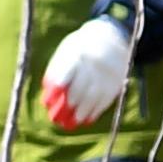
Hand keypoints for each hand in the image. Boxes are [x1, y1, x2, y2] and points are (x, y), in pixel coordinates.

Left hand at [37, 15, 137, 132]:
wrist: (112, 37)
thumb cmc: (81, 47)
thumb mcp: (68, 51)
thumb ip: (57, 70)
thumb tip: (48, 93)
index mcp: (78, 53)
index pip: (66, 73)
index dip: (56, 89)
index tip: (47, 103)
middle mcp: (93, 64)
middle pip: (79, 88)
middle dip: (66, 106)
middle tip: (56, 119)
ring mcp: (106, 74)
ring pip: (92, 97)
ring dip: (80, 113)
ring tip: (70, 124)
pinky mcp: (116, 82)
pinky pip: (105, 100)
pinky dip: (95, 112)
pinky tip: (86, 120)